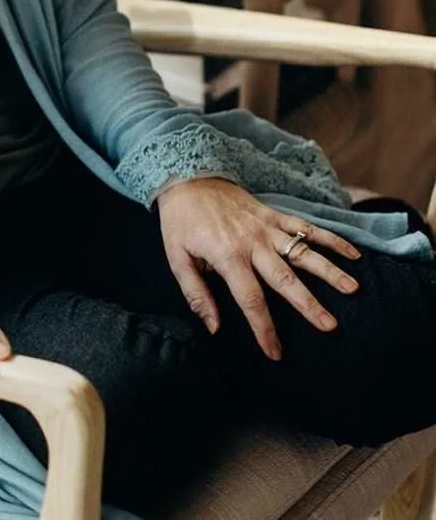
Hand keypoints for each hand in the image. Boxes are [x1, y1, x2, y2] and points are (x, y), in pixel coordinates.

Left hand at [155, 176, 361, 360]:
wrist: (187, 175)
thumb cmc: (180, 221)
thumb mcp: (176, 257)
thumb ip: (195, 293)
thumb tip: (213, 327)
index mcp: (226, 256)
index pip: (250, 300)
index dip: (263, 329)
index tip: (275, 353)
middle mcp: (252, 242)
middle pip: (284, 278)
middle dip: (308, 304)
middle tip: (330, 326)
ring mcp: (266, 226)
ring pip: (302, 251)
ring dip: (329, 270)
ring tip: (352, 289)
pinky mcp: (273, 214)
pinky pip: (305, 226)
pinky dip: (330, 239)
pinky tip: (352, 253)